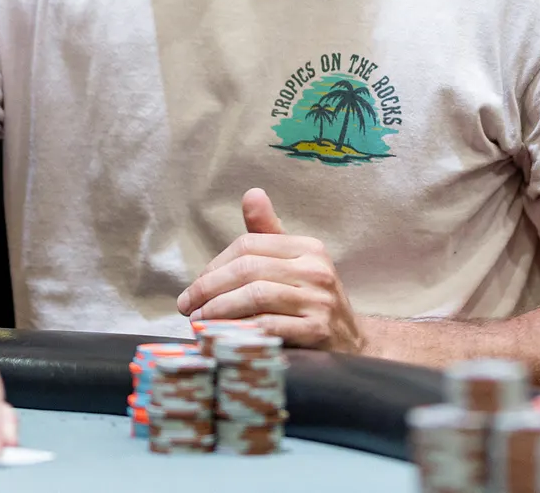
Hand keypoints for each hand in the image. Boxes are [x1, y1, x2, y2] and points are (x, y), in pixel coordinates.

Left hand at [176, 188, 364, 351]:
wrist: (352, 345)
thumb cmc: (311, 301)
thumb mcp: (294, 264)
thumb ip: (269, 233)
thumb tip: (252, 194)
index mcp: (308, 248)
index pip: (248, 246)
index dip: (214, 265)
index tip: (196, 287)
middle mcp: (316, 270)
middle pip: (248, 269)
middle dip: (209, 288)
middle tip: (187, 305)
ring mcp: (320, 301)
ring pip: (256, 296)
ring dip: (219, 309)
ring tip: (198, 321)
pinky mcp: (318, 331)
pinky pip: (268, 326)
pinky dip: (240, 329)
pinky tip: (222, 336)